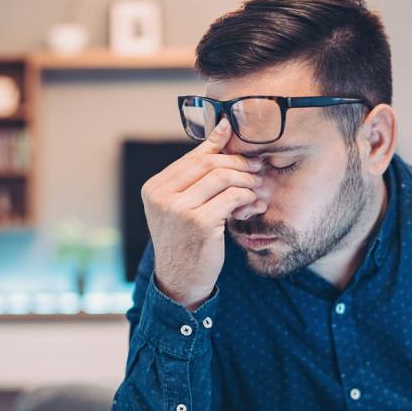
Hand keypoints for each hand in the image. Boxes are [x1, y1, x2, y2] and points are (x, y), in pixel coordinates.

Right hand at [140, 118, 264, 309]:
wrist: (180, 281)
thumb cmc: (185, 241)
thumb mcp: (182, 206)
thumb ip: (197, 175)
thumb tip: (223, 129)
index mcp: (154, 188)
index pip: (192, 157)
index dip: (221, 148)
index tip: (242, 145)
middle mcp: (161, 196)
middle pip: (208, 163)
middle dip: (238, 162)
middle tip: (257, 167)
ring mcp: (178, 209)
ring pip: (222, 177)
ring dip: (246, 180)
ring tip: (257, 188)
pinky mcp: (199, 222)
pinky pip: (231, 197)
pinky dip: (246, 198)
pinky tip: (252, 205)